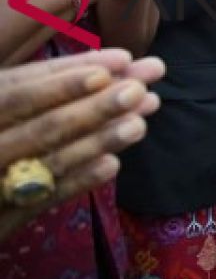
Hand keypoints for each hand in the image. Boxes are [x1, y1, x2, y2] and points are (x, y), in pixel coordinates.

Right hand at [0, 50, 164, 242]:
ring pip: (50, 161)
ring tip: (138, 124)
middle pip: (42, 126)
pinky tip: (112, 163)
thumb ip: (29, 82)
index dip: (70, 74)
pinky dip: (79, 180)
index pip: (19, 88)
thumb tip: (100, 66)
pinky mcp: (2, 219)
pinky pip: (45, 198)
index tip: (121, 60)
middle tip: (138, 90)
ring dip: (98, 141)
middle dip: (95, 106)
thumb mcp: (0, 100)